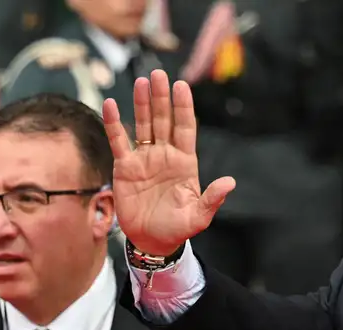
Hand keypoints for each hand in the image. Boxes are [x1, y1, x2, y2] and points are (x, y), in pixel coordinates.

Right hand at [103, 69, 236, 256]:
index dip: (183, 108)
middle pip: (164, 120)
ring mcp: (145, 159)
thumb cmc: (177, 229)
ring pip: (143, 125)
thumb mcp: (199, 216)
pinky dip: (114, 124)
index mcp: (185, 163)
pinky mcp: (125, 167)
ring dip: (142, 104)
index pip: (185, 129)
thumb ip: (212, 198)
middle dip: (161, 98)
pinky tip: (111, 105)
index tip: (181, 86)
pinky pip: (119, 141)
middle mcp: (165, 156)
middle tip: (158, 74)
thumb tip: (230, 183)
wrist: (152, 242)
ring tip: (140, 82)